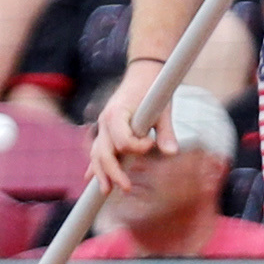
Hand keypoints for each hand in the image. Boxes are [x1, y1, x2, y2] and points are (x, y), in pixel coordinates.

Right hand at [91, 60, 172, 192]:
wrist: (143, 73)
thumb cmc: (153, 89)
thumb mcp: (163, 109)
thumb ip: (166, 132)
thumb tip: (172, 153)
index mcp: (117, 114)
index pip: (122, 141)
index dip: (136, 147)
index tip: (150, 145)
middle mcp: (105, 121)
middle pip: (104, 153)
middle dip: (114, 172)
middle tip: (127, 188)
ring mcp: (103, 126)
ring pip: (97, 153)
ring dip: (102, 173)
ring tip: (108, 191)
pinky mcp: (106, 129)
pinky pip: (98, 149)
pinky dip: (95, 164)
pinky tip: (91, 178)